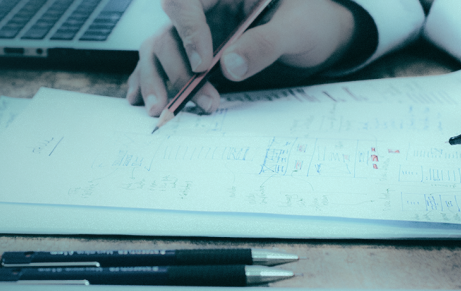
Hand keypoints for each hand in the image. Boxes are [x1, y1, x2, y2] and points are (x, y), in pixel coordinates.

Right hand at [127, 0, 355, 115]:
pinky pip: (162, 62)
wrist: (320, 37)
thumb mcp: (298, 30)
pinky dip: (148, 81)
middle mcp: (206, 7)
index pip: (185, 0)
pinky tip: (140, 100)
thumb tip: (229, 66)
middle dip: (177, 68)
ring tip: (161, 109)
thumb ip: (266, 44)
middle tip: (197, 99)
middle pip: (168, 30)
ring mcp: (198, 31)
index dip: (188, 31)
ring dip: (156, 79)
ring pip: (158, 48)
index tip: (203, 64)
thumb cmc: (312, 24)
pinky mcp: (195, 53)